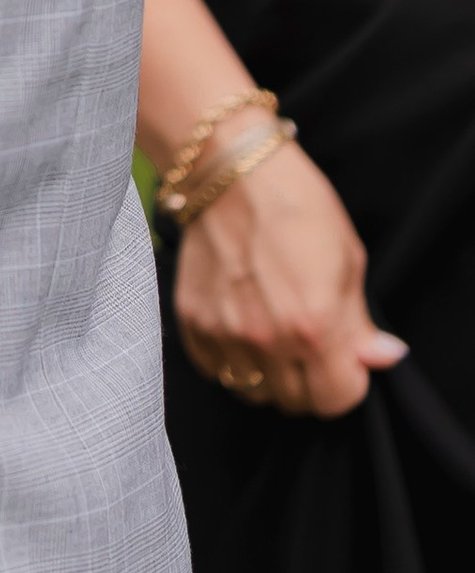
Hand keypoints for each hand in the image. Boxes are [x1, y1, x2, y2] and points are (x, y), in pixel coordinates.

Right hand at [173, 135, 407, 413]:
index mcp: (314, 326)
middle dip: (309, 381)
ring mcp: (224, 331)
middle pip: (294, 401)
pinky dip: (230, 360)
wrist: (229, 171)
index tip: (344, 361)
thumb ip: (359, 322)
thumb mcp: (348, 260)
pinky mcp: (192, 320)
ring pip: (252, 391)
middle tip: (309, 345)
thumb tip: (381, 357)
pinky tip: (241, 329)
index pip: (335, 399)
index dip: (346, 383)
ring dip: (268, 375)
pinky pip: (214, 370)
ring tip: (273, 337)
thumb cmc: (296, 206)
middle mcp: (266, 338)